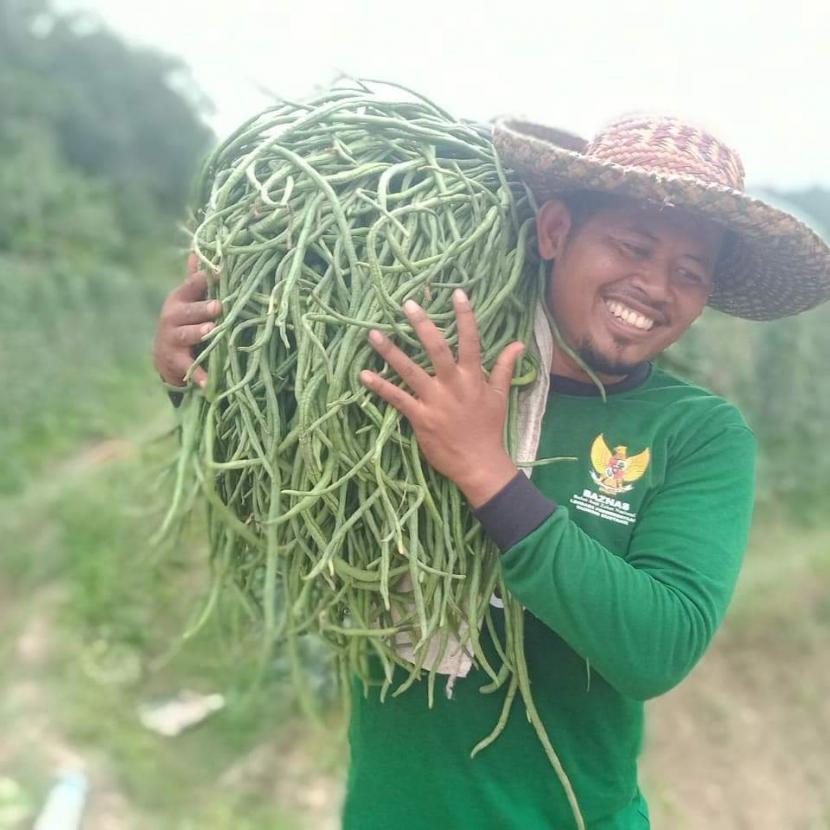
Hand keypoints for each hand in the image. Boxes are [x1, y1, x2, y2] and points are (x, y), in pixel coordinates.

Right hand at [152, 253, 221, 386]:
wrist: (165, 355)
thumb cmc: (185, 321)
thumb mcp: (188, 299)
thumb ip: (196, 279)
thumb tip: (198, 249)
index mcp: (180, 298)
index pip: (192, 285)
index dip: (205, 279)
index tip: (222, 273)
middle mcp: (173, 316)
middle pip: (188, 311)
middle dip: (202, 308)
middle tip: (219, 307)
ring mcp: (172, 338)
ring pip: (186, 335)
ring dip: (199, 333)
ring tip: (211, 332)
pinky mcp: (176, 360)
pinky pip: (189, 367)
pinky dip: (198, 375)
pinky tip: (208, 382)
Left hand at [359, 289, 523, 507]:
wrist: (479, 463)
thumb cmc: (488, 428)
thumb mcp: (500, 395)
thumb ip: (504, 367)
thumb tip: (519, 342)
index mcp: (473, 377)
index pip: (471, 341)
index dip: (465, 316)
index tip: (458, 293)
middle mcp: (453, 385)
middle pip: (436, 349)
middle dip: (422, 325)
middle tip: (407, 304)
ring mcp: (434, 401)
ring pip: (410, 370)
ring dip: (390, 351)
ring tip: (373, 333)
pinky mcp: (420, 418)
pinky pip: (396, 399)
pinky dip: (380, 386)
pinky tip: (364, 375)